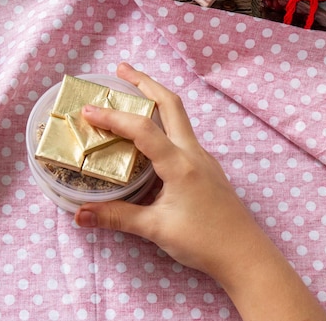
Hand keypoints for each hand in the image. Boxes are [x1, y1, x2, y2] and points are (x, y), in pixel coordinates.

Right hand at [74, 63, 325, 320]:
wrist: (246, 255)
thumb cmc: (204, 241)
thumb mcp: (156, 229)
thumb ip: (117, 217)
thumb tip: (79, 215)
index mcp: (179, 164)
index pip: (142, 130)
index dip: (113, 118)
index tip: (88, 110)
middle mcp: (192, 152)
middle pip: (170, 103)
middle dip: (144, 82)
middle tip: (121, 69)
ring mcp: (202, 157)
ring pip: (178, 116)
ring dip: (155, 98)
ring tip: (131, 92)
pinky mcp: (205, 167)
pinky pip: (181, 133)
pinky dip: (162, 120)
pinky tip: (150, 134)